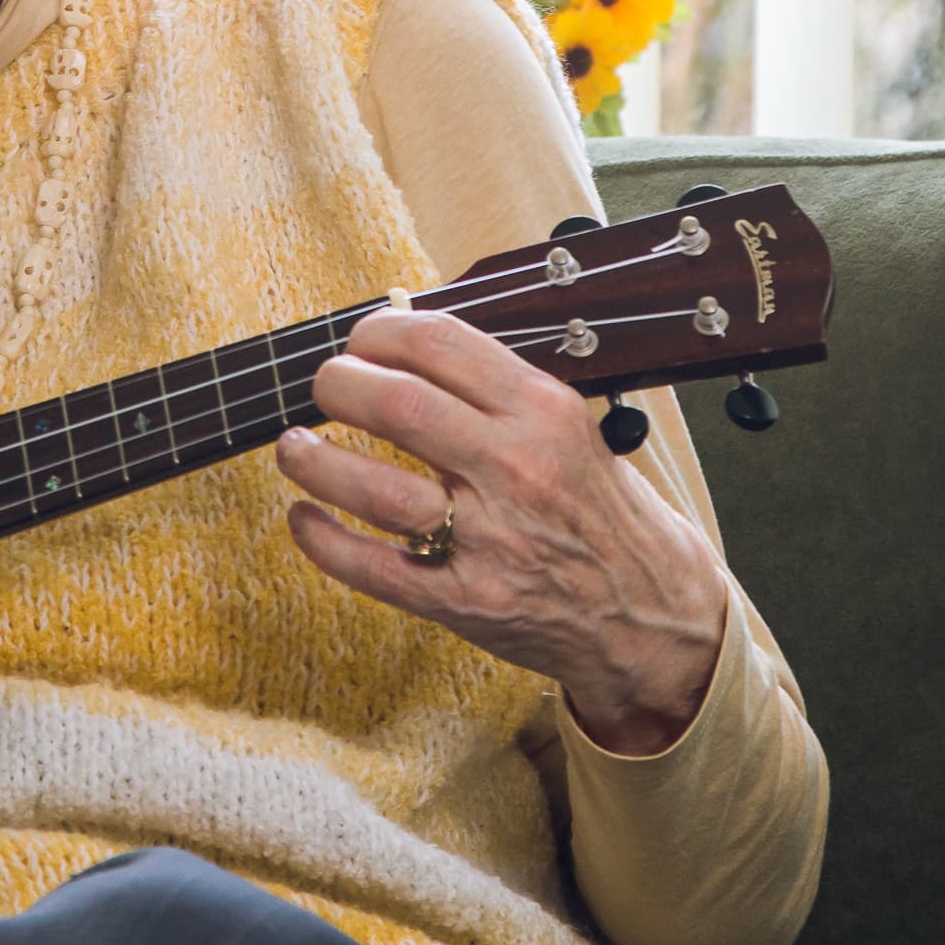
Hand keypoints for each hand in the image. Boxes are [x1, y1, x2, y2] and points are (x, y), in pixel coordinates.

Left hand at [276, 305, 731, 754]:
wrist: (649, 612)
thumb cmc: (600, 511)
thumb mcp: (571, 427)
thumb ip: (495, 391)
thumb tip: (404, 343)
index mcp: (544, 413)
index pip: (441, 344)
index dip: (381, 332)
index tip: (361, 339)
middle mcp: (515, 469)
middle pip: (397, 406)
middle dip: (339, 385)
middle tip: (324, 387)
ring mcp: (488, 539)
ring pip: (373, 488)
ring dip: (315, 461)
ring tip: (295, 447)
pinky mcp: (462, 600)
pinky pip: (370, 566)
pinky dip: (322, 538)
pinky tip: (303, 516)